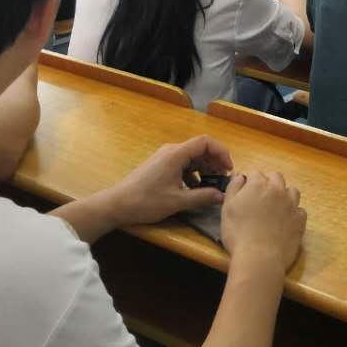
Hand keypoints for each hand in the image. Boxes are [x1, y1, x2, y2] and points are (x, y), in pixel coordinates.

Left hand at [104, 136, 234, 226]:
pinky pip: (182, 164)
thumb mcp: (177, 201)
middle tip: (223, 179)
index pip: (205, 141)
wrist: (117, 204)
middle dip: (215, 161)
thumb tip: (222, 196)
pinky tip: (195, 189)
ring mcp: (164, 158)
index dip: (221, 152)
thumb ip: (202, 197)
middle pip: (199, 148)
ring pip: (191, 157)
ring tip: (212, 185)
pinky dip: (193, 173)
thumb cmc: (146, 201)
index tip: (228, 169)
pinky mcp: (160, 166)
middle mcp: (171, 151)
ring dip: (204, 168)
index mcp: (176, 154)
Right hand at [221, 171, 305, 270]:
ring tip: (276, 207)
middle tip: (260, 199)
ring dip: (284, 195)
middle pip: (276, 177)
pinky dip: (294, 213)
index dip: (250, 182)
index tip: (246, 192)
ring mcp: (291, 205)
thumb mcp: (227, 208)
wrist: (259, 258)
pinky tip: (286, 222)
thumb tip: (240, 177)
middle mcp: (277, 190)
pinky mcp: (300, 220)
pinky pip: (300, 210)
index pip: (256, 173)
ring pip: (292, 191)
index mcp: (258, 184)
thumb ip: (234, 188)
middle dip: (269, 183)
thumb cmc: (238, 233)